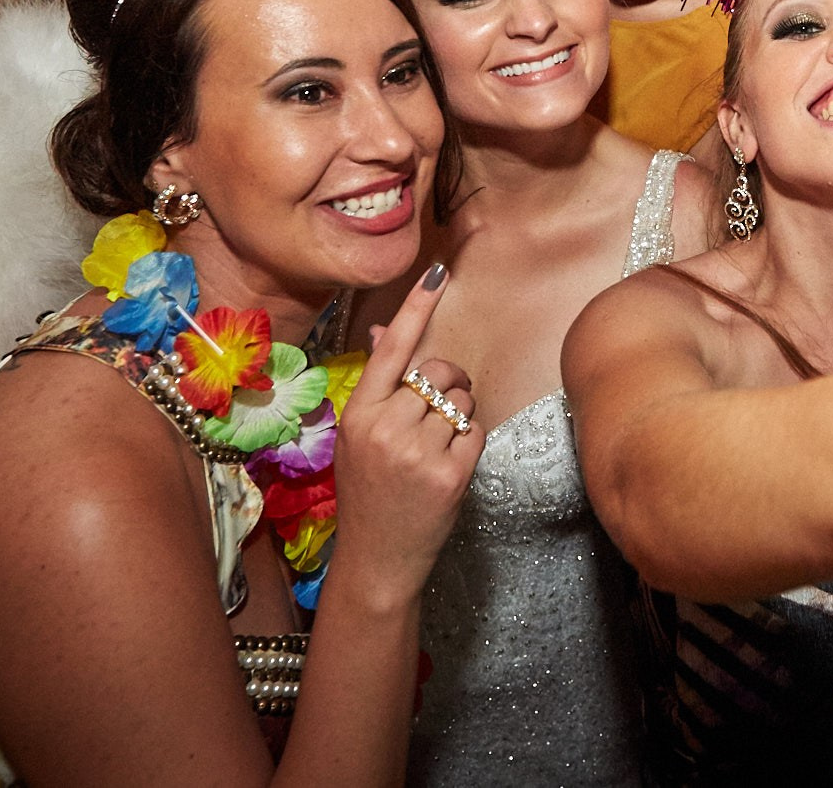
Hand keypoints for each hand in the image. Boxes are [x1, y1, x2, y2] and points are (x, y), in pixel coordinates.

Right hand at [332, 266, 483, 602]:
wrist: (377, 559)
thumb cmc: (368, 494)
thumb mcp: (357, 437)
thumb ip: (376, 386)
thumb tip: (385, 332)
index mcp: (357, 412)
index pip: (392, 348)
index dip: (417, 307)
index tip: (438, 272)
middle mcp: (385, 426)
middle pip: (438, 371)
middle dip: (448, 382)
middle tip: (440, 410)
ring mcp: (417, 451)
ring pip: (462, 400)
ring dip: (459, 415)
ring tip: (436, 446)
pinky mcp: (449, 473)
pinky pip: (475, 431)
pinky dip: (469, 442)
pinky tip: (449, 465)